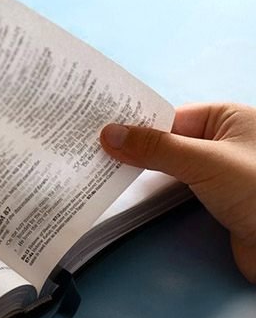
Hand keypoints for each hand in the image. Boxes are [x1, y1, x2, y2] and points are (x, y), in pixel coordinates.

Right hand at [100, 103, 255, 281]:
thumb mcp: (205, 162)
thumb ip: (156, 148)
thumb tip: (107, 134)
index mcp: (229, 118)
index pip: (170, 116)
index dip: (134, 123)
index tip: (94, 130)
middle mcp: (224, 141)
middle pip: (167, 140)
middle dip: (133, 148)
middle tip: (88, 151)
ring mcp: (220, 173)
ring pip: (170, 166)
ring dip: (142, 172)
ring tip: (97, 170)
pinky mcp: (216, 202)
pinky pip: (177, 190)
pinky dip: (154, 191)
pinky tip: (126, 193)